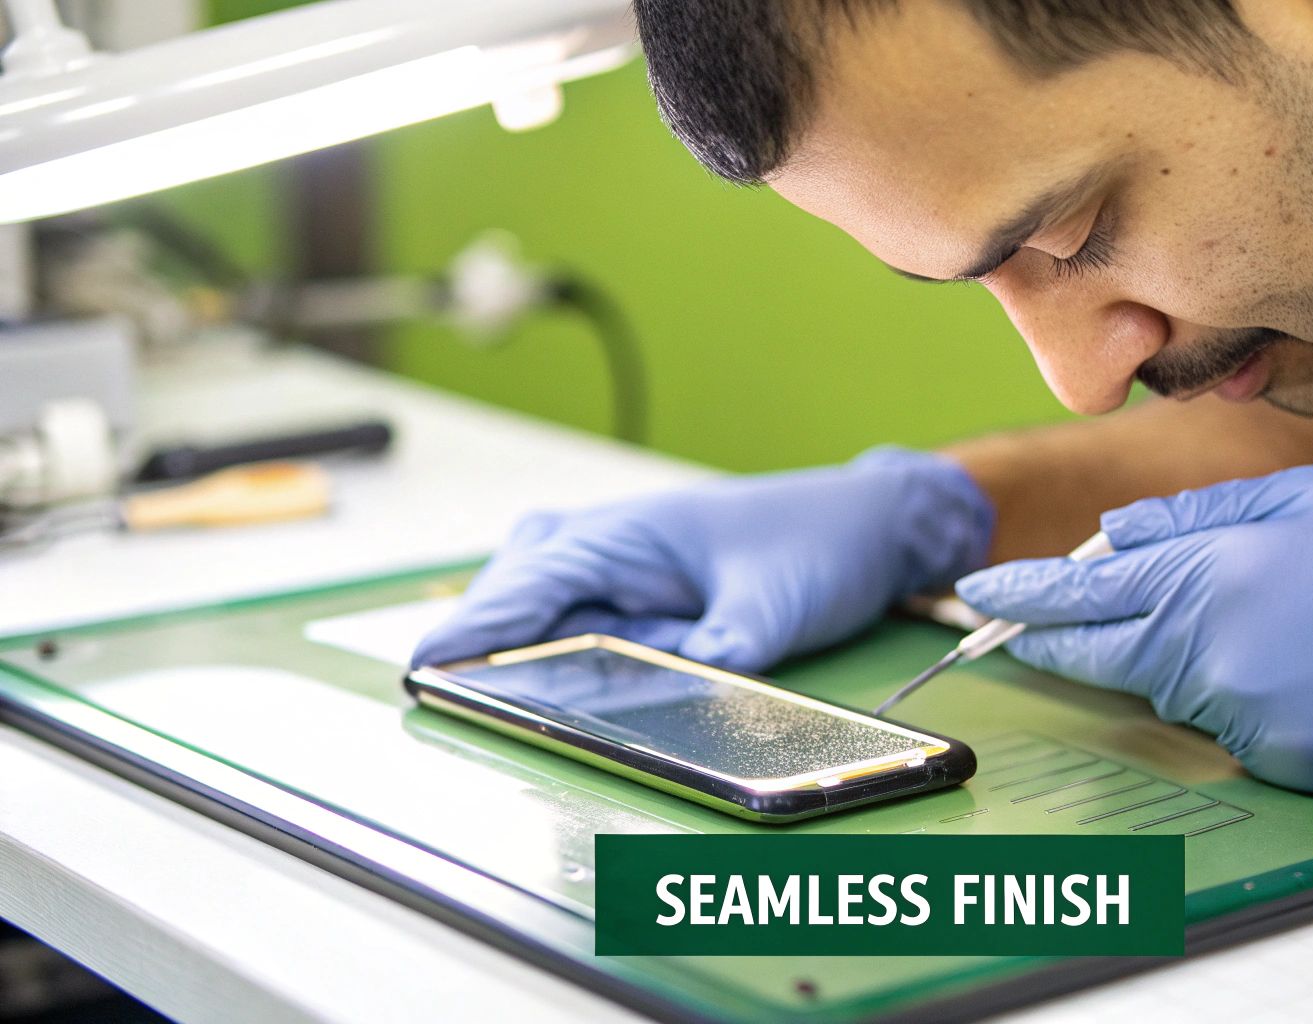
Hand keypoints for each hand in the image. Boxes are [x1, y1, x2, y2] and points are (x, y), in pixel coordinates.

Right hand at [412, 447, 992, 669]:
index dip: (475, 628)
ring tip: (478, 691)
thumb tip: (658, 708)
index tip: (428, 666)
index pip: (531, 582)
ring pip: (534, 600)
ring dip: (509, 640)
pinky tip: (540, 678)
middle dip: (479, 638)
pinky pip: (570, 614)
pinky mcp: (638, 586)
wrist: (869, 522)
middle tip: (444, 692)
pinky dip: (548, 643)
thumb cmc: (819, 543)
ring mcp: (619, 560)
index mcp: (630, 531)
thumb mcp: (771, 613)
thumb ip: (713, 661)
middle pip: (514, 591)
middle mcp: (610, 539)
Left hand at [956, 462, 1312, 792]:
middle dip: (1068, 640)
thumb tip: (1119, 533)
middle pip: (1110, 654)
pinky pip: (1233, 726)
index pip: (1087, 595)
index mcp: (1219, 570)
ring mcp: (1250, 716)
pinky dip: (1248, 695)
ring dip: (1188, 654)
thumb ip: (1201, 516)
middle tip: (1027, 626)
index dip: (1024, 599)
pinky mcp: (1286, 762)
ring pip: (1175, 687)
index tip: (977, 598)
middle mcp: (1218, 651)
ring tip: (1282, 614)